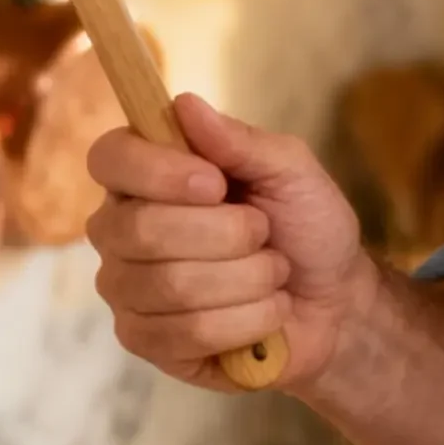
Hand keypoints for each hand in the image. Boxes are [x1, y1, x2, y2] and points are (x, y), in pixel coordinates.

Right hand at [85, 95, 376, 394]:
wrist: (334, 300)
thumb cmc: (306, 224)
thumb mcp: (290, 170)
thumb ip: (239, 140)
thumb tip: (183, 104)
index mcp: (148, 174)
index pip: (110, 158)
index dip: (157, 172)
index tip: (216, 183)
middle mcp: (121, 228)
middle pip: (139, 230)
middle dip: (227, 234)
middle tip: (263, 232)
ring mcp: (126, 289)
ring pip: (169, 286)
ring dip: (247, 278)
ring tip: (272, 273)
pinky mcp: (144, 340)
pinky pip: (184, 333)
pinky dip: (246, 320)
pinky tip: (265, 312)